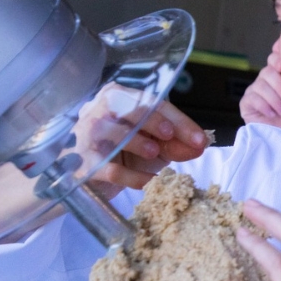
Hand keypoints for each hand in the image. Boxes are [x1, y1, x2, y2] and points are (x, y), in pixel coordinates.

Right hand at [79, 87, 208, 196]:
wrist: (88, 178)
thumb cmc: (123, 155)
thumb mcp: (154, 147)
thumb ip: (176, 144)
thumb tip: (199, 145)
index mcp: (118, 99)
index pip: (152, 103)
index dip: (178, 120)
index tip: (199, 139)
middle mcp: (97, 111)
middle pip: (126, 108)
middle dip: (153, 121)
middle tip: (170, 136)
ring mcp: (85, 137)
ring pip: (109, 132)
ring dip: (136, 142)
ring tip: (153, 153)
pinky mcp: (81, 164)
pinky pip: (107, 167)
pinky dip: (130, 176)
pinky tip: (146, 182)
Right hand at [239, 45, 280, 142]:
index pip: (275, 57)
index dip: (278, 58)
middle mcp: (267, 80)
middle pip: (268, 70)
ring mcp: (255, 91)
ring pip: (260, 84)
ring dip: (275, 99)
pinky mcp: (247, 103)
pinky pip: (252, 97)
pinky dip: (264, 105)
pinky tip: (273, 115)